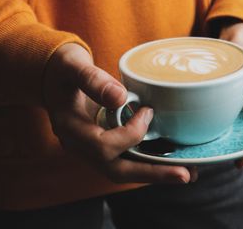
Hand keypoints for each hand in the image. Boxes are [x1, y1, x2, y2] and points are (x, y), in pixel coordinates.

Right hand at [43, 43, 196, 182]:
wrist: (56, 79)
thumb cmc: (63, 71)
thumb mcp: (72, 67)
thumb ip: (91, 80)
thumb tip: (120, 97)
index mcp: (71, 130)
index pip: (102, 146)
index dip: (130, 133)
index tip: (148, 112)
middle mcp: (81, 146)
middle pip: (117, 171)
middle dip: (151, 173)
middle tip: (185, 174)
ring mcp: (92, 148)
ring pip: (124, 170)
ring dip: (154, 173)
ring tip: (187, 172)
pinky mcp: (103, 144)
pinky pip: (126, 159)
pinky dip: (148, 162)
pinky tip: (170, 159)